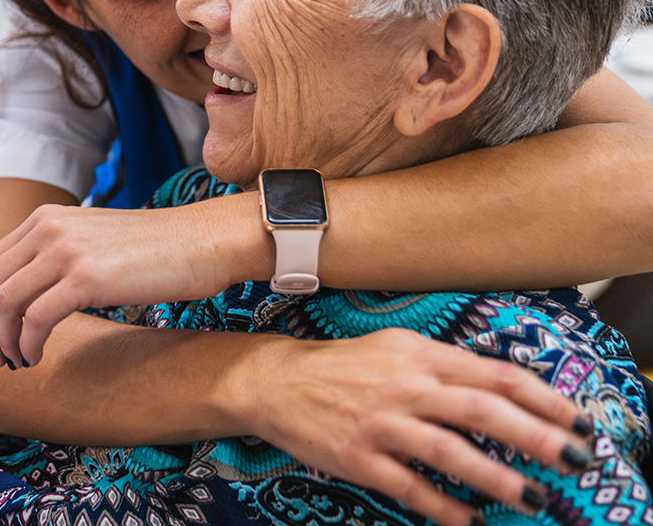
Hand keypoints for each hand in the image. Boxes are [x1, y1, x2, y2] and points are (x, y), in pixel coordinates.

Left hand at [0, 200, 242, 367]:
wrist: (201, 241)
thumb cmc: (156, 248)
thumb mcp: (94, 238)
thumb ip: (58, 253)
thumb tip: (27, 294)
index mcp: (48, 217)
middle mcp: (50, 227)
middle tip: (3, 357)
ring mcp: (67, 249)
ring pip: (5, 303)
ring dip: (6, 341)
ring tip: (21, 361)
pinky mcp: (86, 276)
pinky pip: (35, 319)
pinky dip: (29, 346)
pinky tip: (39, 357)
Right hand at [237, 329, 591, 525]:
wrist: (282, 381)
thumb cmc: (350, 365)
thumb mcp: (400, 348)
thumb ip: (447, 366)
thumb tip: (503, 389)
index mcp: (422, 355)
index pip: (492, 373)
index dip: (539, 396)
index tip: (575, 418)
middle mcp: (406, 385)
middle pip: (480, 409)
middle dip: (533, 435)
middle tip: (572, 457)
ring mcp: (381, 422)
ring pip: (448, 450)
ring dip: (495, 477)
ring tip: (532, 498)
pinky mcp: (358, 457)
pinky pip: (408, 486)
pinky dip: (442, 506)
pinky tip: (469, 521)